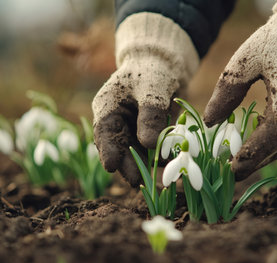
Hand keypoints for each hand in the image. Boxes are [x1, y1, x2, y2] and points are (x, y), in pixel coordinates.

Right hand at [93, 13, 198, 185]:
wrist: (167, 69)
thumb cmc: (153, 71)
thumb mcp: (152, 86)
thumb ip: (150, 112)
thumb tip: (148, 143)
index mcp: (108, 107)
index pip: (104, 131)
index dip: (106, 150)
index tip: (112, 166)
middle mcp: (117, 124)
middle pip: (119, 149)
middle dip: (128, 164)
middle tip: (138, 179)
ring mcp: (133, 133)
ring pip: (137, 155)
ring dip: (148, 165)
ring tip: (161, 175)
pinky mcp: (149, 139)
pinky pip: (154, 153)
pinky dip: (162, 160)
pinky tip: (172, 165)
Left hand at [204, 0, 276, 179]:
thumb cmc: (275, 41)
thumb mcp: (244, 59)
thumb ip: (227, 91)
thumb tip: (210, 123)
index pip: (275, 131)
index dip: (254, 152)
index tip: (233, 167)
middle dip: (258, 160)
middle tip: (234, 172)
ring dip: (269, 153)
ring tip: (245, 161)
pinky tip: (264, 142)